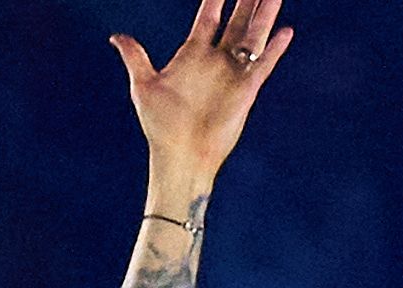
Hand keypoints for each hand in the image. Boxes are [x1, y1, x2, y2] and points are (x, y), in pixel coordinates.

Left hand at [116, 0, 288, 193]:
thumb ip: (135, 57)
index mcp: (192, 55)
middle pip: (236, 22)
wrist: (180, 156)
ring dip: (264, 15)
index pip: (209, 18)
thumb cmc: (160, 126)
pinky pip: (263, 65)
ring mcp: (233, 74)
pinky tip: (286, 32)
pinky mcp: (247, 90)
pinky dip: (275, 49)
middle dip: (247, 1)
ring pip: (253, 36)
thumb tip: (116, 36)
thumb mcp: (143, 86)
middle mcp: (216, 61)